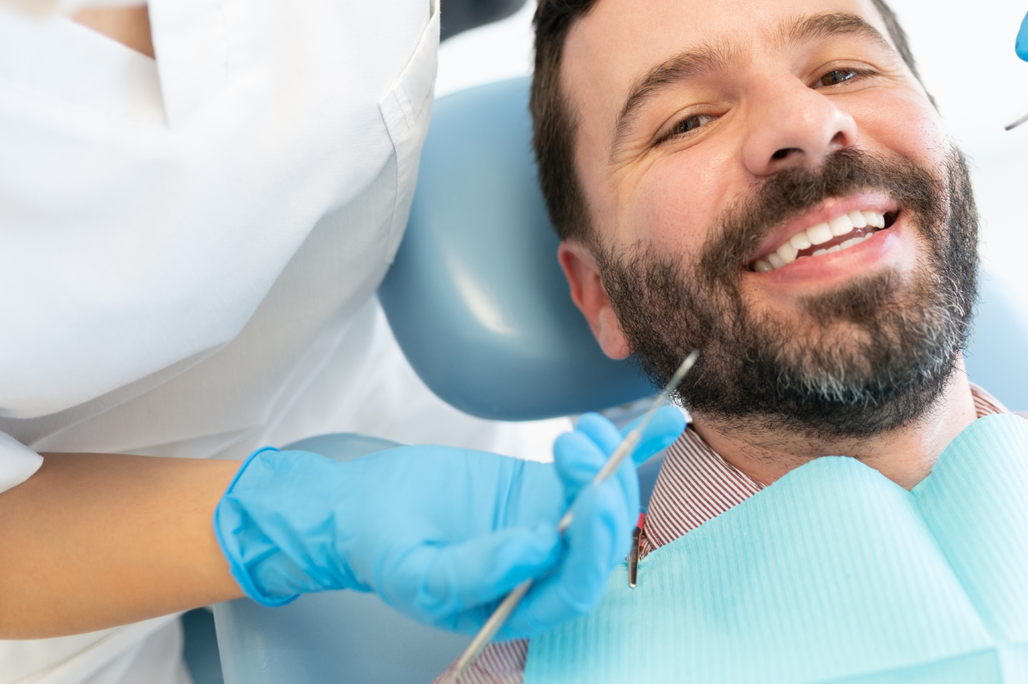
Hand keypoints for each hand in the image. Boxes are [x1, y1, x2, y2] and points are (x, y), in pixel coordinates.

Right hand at [212, 407, 685, 637]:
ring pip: (603, 501)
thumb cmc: (383, 550)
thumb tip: (540, 549)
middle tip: (579, 450)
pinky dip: (635, 446)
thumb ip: (474, 571)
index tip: (584, 498)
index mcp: (517, 606)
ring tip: (578, 430)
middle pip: (599, 542)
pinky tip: (665, 421)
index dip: (590, 548)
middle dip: (603, 494)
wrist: (361, 509)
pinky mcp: (548, 488)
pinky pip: (598, 470)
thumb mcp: (416, 573)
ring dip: (608, 461)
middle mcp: (544, 571)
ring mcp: (551, 526)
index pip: (575, 588)